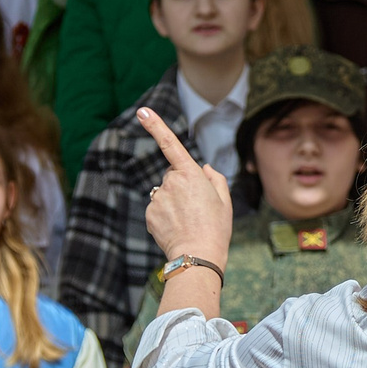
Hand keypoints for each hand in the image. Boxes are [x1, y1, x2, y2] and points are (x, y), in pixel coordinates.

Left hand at [138, 109, 233, 267]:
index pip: (170, 144)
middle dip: (182, 186)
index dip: (155, 125)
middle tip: (197, 207)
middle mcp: (170, 182)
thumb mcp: (224, 200)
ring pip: (165, 193)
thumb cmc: (216, 227)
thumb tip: (203, 167)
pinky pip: (157, 208)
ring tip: (188, 221)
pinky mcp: (150, 213)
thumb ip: (214, 178)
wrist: (197, 256)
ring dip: (174, 202)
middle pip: (173, 176)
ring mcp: (158, 198)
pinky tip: (177, 227)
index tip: (142, 112)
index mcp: (190, 174)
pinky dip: (165, 216)